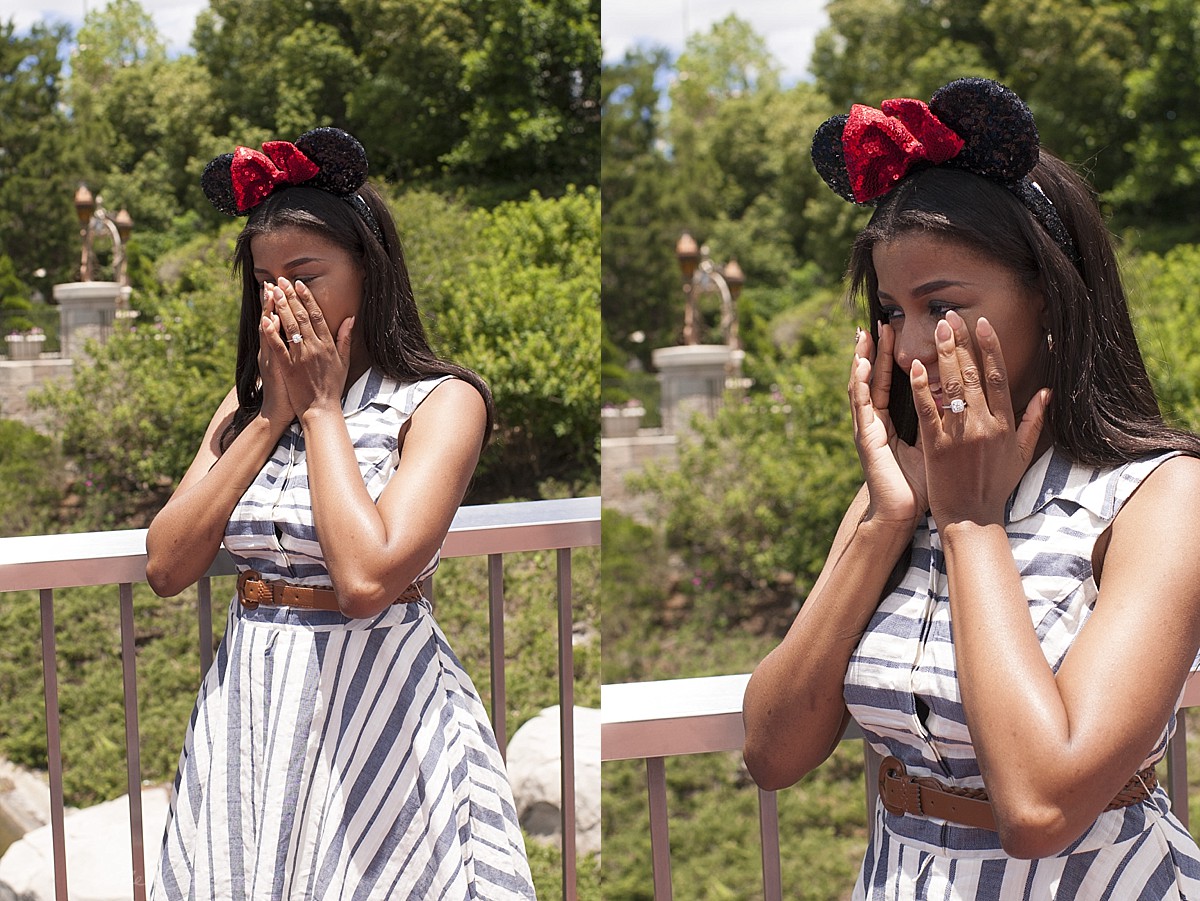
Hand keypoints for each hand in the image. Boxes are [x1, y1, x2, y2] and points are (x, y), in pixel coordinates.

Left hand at [261, 277, 354, 418]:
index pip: (316, 316)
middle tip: (280, 281)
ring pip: (290, 327)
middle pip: (301, 317)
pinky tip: (265, 319)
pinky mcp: (288, 367)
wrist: (321, 408)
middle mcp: (315, 347)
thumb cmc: (333, 386)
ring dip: (280, 307)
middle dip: (290, 297)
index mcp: (328, 345)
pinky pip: (278, 346)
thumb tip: (351, 318)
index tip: (298, 284)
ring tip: (272, 291)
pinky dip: (272, 332)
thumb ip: (345, 338)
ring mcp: (301, 357)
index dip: (307, 298)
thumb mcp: (344, 361)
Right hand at [850, 323, 927, 529]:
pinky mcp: (866, 437)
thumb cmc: (921, 486)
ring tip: (864, 333)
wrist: (900, 514)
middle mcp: (877, 420)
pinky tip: (859, 363)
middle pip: (873, 377)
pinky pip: (862, 405)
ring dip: (862, 358)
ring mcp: (868, 427)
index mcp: (893, 421)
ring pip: (862, 385)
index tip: (897, 334)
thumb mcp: (935, 449)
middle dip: (876, 349)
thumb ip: (945, 426)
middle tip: (880, 322)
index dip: (893, 358)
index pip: (892, 382)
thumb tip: (961, 410)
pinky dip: (860, 382)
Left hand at [910, 310, 1048, 526]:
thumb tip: (1046, 391)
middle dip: (962, 342)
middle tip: (950, 316)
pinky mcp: (937, 445)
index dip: (990, 347)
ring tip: (936, 329)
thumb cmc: (996, 485)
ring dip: (944, 355)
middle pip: (973, 375)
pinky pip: (929, 410)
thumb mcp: (1022, 453)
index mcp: (1004, 424)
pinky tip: (916, 366)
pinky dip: (922, 387)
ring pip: (952, 387)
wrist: (972, 516)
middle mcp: (984, 425)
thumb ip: (1033, 420)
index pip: (997, 376)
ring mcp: (960, 434)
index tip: (982, 323)